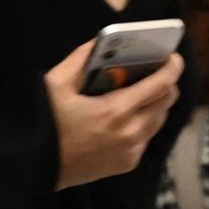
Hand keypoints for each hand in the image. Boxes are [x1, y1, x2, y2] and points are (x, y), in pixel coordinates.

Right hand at [47, 43, 183, 190]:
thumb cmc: (44, 121)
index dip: (172, 67)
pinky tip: (123, 115)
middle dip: (164, 83)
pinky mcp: (127, 164)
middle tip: (153, 71)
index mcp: (115, 111)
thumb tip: (102, 43)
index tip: (174, 57)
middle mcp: (130, 133)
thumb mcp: (56, 83)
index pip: (161, 85)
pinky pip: (146, 137)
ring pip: (159, 120)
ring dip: (154, 103)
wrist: (35, 166)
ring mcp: (131, 151)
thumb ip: (82, 58)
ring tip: (138, 91)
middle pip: (167, 102)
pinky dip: (142, 123)